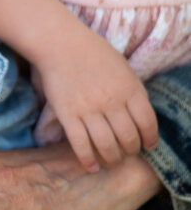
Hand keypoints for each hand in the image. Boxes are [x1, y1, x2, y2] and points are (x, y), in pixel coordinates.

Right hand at [35, 25, 157, 171]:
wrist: (60, 44)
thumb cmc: (93, 53)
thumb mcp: (123, 68)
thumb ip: (134, 91)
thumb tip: (142, 117)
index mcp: (129, 88)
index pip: (147, 123)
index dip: (150, 139)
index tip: (148, 146)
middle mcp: (111, 101)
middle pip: (128, 138)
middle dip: (131, 151)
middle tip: (127, 153)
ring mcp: (89, 109)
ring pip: (107, 146)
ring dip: (112, 159)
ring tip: (112, 161)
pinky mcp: (67, 114)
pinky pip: (80, 144)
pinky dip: (88, 159)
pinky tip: (92, 166)